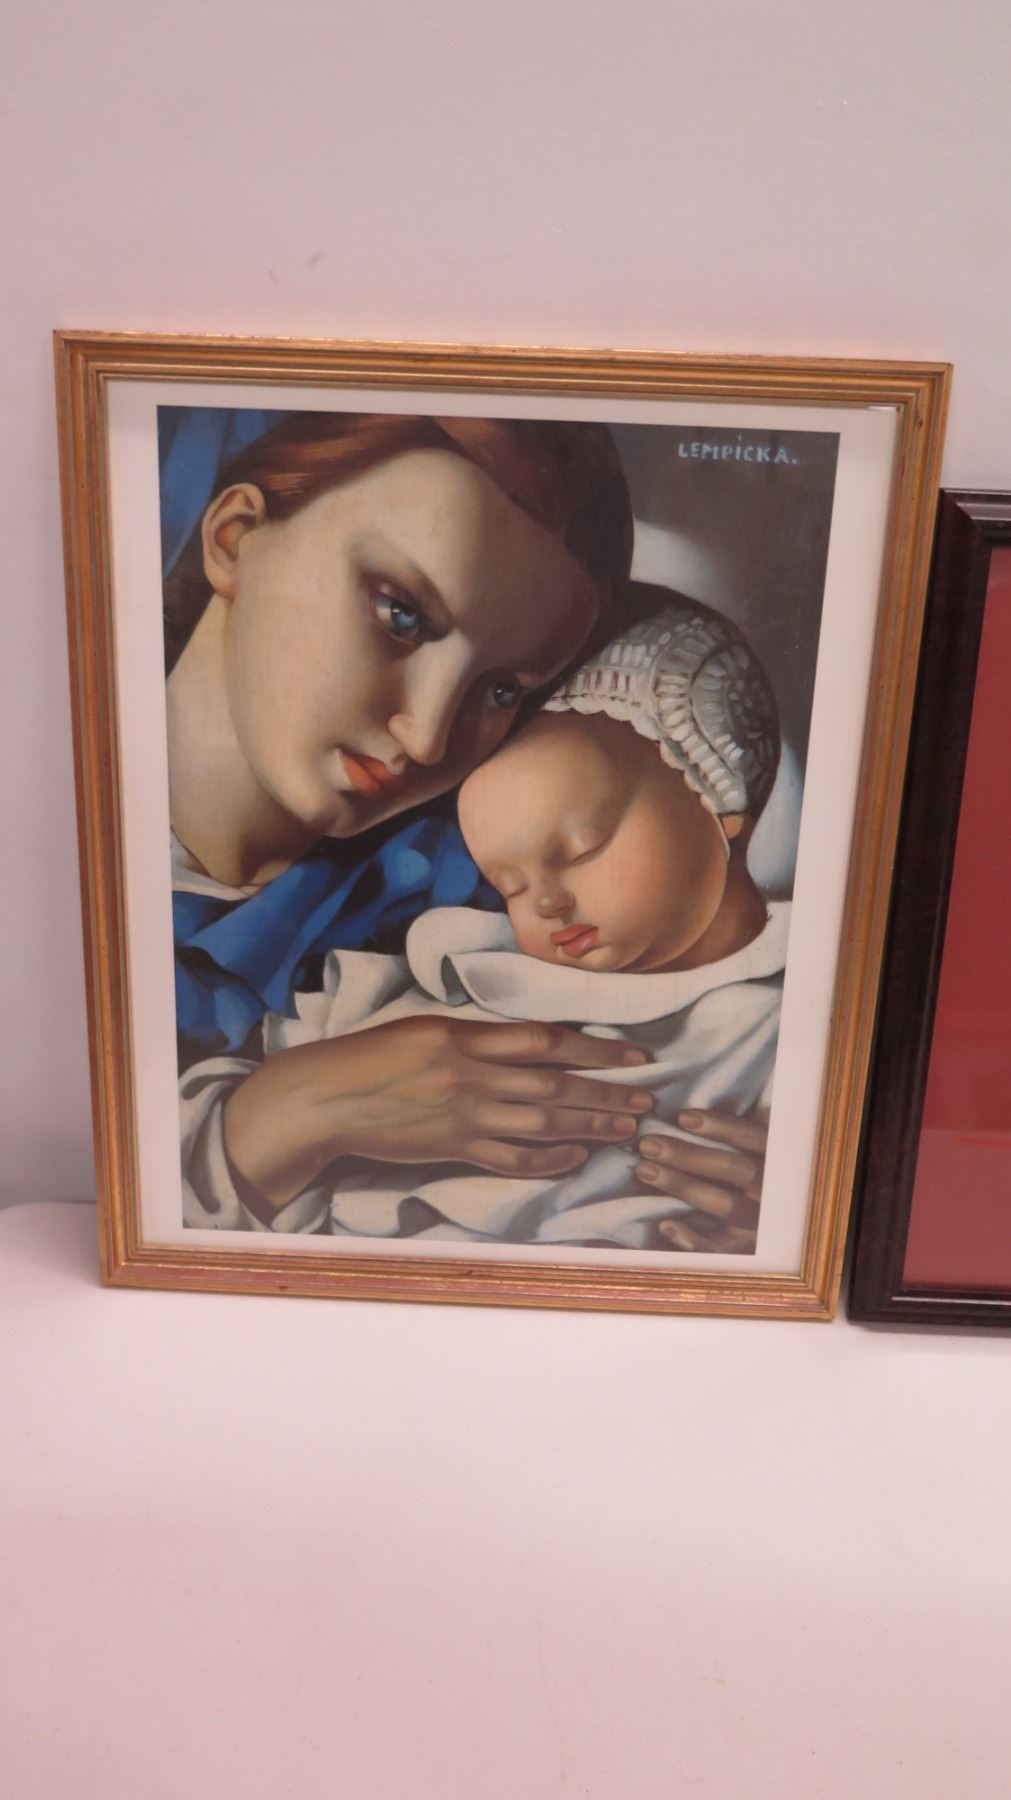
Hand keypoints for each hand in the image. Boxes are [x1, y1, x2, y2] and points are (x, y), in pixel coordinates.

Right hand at [224, 1015, 653, 1214]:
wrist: (325, 1098)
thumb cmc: (370, 1057)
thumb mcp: (424, 1028)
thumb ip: (475, 1036)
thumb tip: (527, 1043)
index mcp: (464, 1036)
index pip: (546, 1041)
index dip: (596, 1049)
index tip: (634, 1056)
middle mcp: (471, 1075)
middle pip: (555, 1085)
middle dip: (607, 1093)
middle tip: (647, 1102)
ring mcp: (464, 1115)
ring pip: (543, 1122)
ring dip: (590, 1126)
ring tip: (626, 1130)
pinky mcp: (452, 1148)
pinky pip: (511, 1157)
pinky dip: (547, 1158)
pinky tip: (575, 1156)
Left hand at [635, 1109, 767, 1253]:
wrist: (784, 1233)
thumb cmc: (760, 1177)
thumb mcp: (763, 1153)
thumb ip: (748, 1133)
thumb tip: (713, 1109)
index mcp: (779, 1162)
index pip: (752, 1138)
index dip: (720, 1127)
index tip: (682, 1117)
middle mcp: (772, 1191)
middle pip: (733, 1169)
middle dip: (688, 1156)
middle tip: (648, 1145)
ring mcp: (760, 1223)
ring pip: (726, 1204)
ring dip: (684, 1186)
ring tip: (645, 1170)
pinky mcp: (745, 1251)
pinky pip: (723, 1249)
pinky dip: (695, 1239)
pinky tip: (666, 1225)